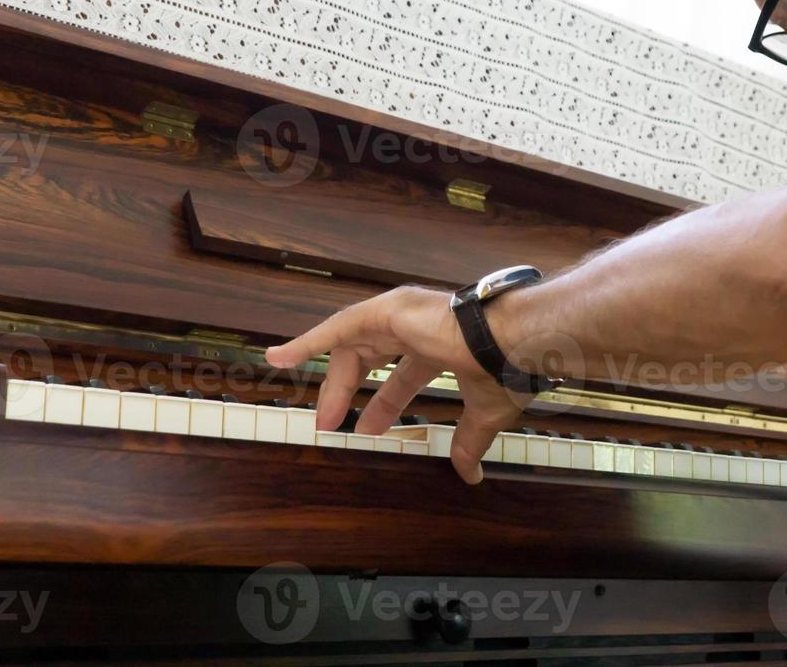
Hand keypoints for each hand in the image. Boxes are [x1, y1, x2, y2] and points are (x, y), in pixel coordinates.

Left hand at [264, 286, 530, 483]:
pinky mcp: (386, 311)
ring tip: (315, 414)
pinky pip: (337, 328)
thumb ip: (468, 441)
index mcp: (442, 347)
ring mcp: (401, 316)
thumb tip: (470, 474)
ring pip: (350, 343)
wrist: (508, 344)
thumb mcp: (483, 413)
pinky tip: (279, 357)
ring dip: (332, 379)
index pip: (403, 375)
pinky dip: (307, 341)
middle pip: (371, 360)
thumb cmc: (503, 371)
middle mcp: (419, 327)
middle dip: (350, 393)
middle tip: (331, 425)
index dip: (384, 403)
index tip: (366, 429)